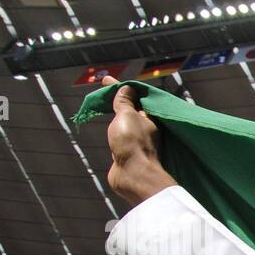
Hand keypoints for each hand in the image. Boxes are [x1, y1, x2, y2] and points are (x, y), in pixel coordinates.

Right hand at [102, 75, 176, 205]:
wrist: (132, 174)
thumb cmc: (133, 141)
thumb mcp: (127, 114)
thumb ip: (125, 101)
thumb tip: (127, 88)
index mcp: (150, 119)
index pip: (135, 99)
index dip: (122, 89)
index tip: (106, 80)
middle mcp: (146, 132)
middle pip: (131, 112)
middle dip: (120, 102)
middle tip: (104, 93)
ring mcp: (136, 145)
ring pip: (126, 127)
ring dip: (118, 119)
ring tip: (106, 106)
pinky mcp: (127, 156)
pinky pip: (120, 141)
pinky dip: (115, 134)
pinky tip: (111, 133)